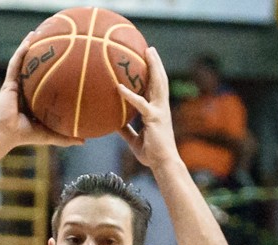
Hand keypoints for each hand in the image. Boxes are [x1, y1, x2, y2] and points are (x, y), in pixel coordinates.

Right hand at [0, 32, 83, 148]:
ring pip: (23, 61)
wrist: (5, 135)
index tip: (63, 60)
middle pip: (33, 67)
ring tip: (36, 32)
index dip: (51, 69)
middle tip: (51, 41)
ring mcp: (15, 85)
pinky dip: (21, 51)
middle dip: (40, 54)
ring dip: (28, 46)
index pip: (43, 80)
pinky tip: (29, 41)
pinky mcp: (8, 83)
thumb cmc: (24, 136)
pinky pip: (15, 64)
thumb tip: (84, 142)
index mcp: (32, 98)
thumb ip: (65, 137)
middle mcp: (24, 89)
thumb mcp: (49, 134)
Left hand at [115, 46, 178, 170]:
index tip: (148, 61)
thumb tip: (114, 123)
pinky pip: (140, 104)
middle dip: (156, 64)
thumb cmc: (150, 153)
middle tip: (150, 49)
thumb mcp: (134, 140)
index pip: (155, 88)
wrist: (162, 163)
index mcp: (157, 110)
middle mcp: (161, 107)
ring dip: (153, 67)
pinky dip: (129, 95)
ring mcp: (159, 111)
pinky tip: (119, 88)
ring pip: (157, 84)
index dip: (153, 74)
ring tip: (148, 52)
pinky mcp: (154, 118)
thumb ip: (126, 129)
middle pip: (160, 80)